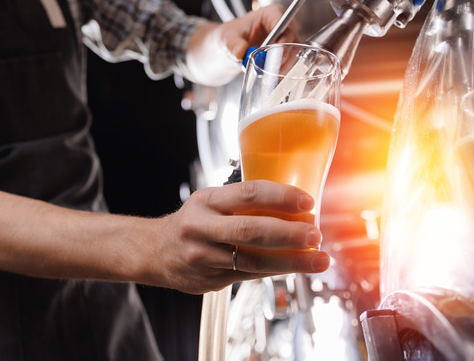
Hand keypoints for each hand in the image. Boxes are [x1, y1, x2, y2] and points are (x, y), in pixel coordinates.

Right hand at [143, 180, 329, 293]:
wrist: (154, 251)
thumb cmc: (192, 222)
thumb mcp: (210, 202)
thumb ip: (243, 204)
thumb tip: (295, 207)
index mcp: (206, 201)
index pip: (248, 194)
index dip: (280, 196)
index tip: (307, 201)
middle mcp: (202, 227)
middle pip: (250, 230)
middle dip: (288, 233)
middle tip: (315, 235)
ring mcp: (203, 256)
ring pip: (252, 259)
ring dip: (291, 261)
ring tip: (318, 259)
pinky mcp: (209, 279)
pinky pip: (249, 274)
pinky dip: (276, 270)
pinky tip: (296, 267)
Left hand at [185, 4, 301, 85]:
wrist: (225, 51)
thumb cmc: (227, 38)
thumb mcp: (226, 39)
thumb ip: (233, 45)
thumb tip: (240, 52)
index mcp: (271, 14)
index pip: (285, 25)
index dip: (282, 42)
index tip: (271, 56)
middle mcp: (284, 26)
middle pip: (293, 41)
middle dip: (283, 58)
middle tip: (270, 71)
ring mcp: (287, 42)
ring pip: (295, 56)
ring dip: (283, 68)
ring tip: (267, 75)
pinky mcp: (286, 56)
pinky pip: (291, 65)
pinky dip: (283, 74)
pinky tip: (272, 79)